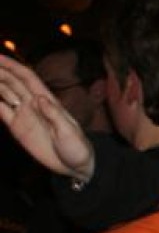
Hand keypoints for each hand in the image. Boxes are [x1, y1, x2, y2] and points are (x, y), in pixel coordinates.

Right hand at [0, 55, 95, 179]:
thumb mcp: (68, 131)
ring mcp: (24, 115)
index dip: (12, 66)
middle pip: (12, 82)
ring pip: (4, 94)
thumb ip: (54, 115)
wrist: (75, 166)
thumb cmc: (77, 148)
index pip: (27, 78)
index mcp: (48, 101)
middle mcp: (33, 104)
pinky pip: (1, 112)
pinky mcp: (17, 128)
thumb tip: (39, 98)